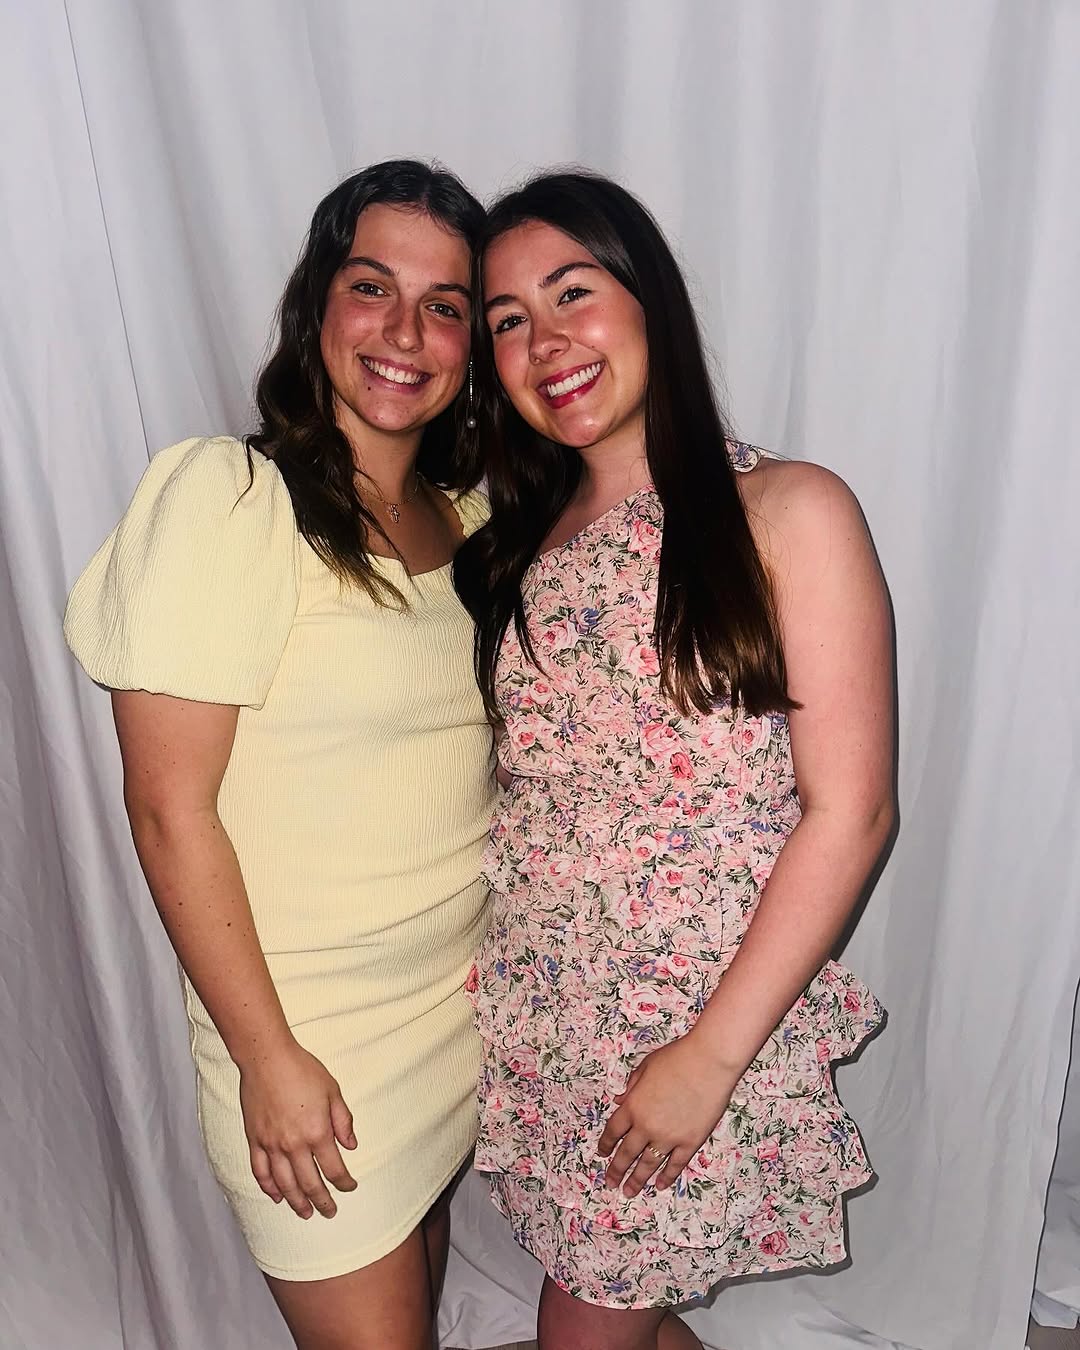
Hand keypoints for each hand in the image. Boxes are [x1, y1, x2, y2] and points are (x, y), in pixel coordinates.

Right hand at [239, 1040, 357, 1218]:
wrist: (266, 1058)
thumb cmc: (302, 1070)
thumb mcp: (333, 1091)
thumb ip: (343, 1121)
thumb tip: (351, 1145)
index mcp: (317, 1132)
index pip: (334, 1169)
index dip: (344, 1183)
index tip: (350, 1187)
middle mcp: (294, 1144)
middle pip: (310, 1184)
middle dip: (323, 1201)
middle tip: (329, 1212)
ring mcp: (271, 1145)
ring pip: (284, 1184)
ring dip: (296, 1202)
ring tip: (306, 1213)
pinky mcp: (254, 1140)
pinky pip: (260, 1172)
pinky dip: (268, 1188)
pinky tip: (276, 1196)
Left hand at [596, 1033, 738, 1196]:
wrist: (709, 1062)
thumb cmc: (677, 1058)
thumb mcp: (646, 1066)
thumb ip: (631, 1086)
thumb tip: (619, 1101)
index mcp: (633, 1106)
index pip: (613, 1131)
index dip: (606, 1144)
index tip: (602, 1154)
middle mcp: (646, 1126)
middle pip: (627, 1153)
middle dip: (617, 1170)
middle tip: (611, 1183)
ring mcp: (669, 1137)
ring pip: (648, 1165)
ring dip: (637, 1180)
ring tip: (629, 1192)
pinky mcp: (690, 1142)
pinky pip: (675, 1165)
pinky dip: (667, 1176)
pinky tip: (659, 1185)